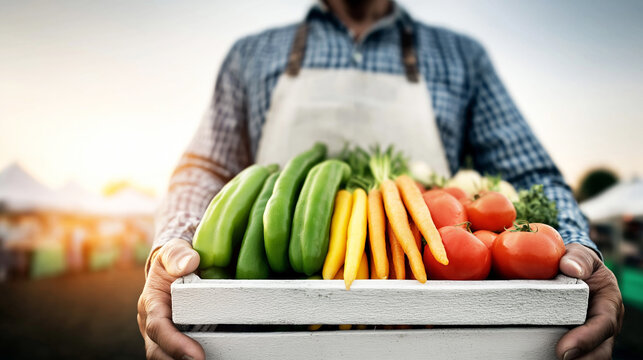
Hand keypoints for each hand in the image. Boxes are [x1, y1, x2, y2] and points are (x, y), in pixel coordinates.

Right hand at [137, 239, 204, 359]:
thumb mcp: (174, 249)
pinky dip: (187, 358)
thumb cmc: (174, 259)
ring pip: (165, 356)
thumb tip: (190, 263)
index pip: (158, 328)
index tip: (197, 355)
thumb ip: (178, 254)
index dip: (175, 344)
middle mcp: (153, 322)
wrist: (173, 265)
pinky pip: (177, 355)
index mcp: (151, 302)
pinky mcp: (174, 338)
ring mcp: (162, 333)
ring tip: (209, 359)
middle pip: (158, 351)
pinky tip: (210, 356)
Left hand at [557, 243, 623, 359]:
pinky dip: (559, 357)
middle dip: (581, 358)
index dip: (586, 339)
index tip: (563, 349)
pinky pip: (575, 355)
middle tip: (557, 358)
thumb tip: (570, 268)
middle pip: (600, 350)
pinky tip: (541, 357)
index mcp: (608, 303)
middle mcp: (603, 323)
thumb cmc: (577, 262)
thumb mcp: (580, 255)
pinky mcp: (576, 339)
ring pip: (589, 357)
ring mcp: (592, 334)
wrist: (572, 268)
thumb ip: (577, 258)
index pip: (603, 325)